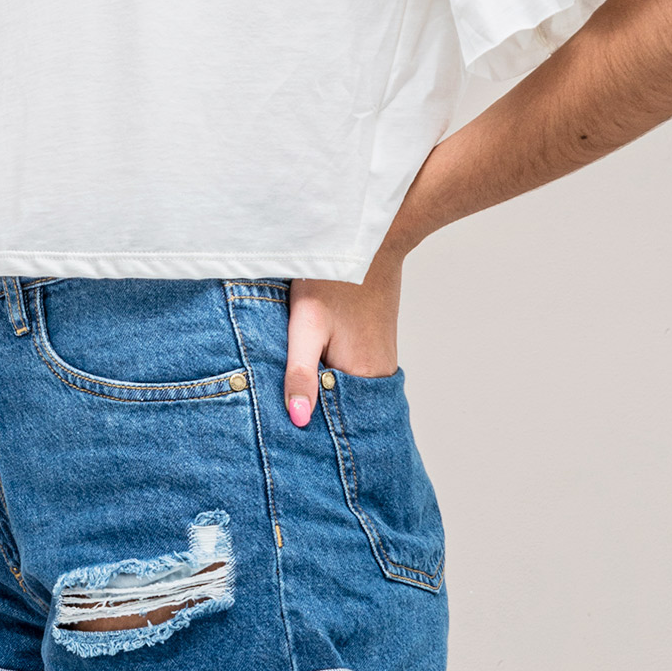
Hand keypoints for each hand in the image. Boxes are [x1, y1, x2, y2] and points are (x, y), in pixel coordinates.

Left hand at [283, 251, 402, 426]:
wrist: (364, 241)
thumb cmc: (332, 280)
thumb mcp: (306, 325)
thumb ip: (301, 374)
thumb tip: (299, 420)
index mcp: (364, 373)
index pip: (338, 419)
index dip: (313, 425)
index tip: (288, 429)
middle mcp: (380, 371)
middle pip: (345, 404)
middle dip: (319, 408)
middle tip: (288, 410)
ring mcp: (384, 356)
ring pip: (349, 385)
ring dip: (327, 388)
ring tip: (300, 386)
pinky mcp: (380, 342)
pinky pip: (357, 369)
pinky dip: (337, 371)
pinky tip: (319, 362)